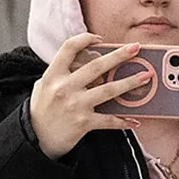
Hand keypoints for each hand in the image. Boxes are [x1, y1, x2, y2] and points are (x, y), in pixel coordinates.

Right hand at [29, 34, 149, 160]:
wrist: (33, 140)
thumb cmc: (41, 112)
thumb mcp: (42, 87)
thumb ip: (59, 73)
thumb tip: (81, 59)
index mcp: (53, 76)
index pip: (69, 48)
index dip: (85, 39)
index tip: (100, 39)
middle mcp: (64, 88)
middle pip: (96, 66)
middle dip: (120, 55)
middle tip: (136, 48)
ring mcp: (75, 106)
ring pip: (109, 90)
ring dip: (130, 82)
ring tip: (145, 76)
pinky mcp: (83, 123)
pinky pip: (108, 120)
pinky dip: (122, 121)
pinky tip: (134, 120)